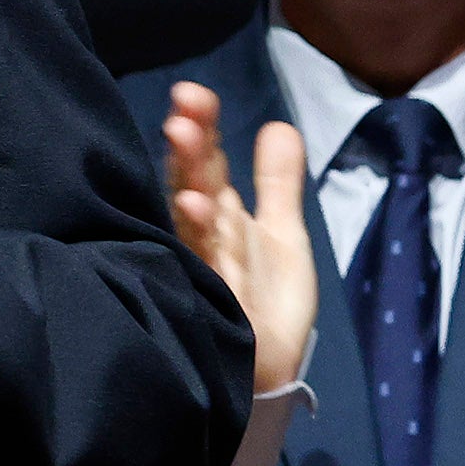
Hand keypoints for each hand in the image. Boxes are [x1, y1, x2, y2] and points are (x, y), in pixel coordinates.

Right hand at [163, 82, 315, 392]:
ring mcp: (205, 271)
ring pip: (195, 225)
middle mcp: (204, 238)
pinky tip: (194, 209)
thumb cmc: (264, 300)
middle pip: (193, 187)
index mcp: (217, 216)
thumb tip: (281, 124)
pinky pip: (207, 271)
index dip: (202, 130)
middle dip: (190, 151)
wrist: (267, 370)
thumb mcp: (281, 234)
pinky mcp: (215, 306)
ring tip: (184, 150)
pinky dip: (201, 242)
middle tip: (183, 116)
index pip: (206, 164)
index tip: (193, 95)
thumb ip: (277, 182)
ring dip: (189, 189)